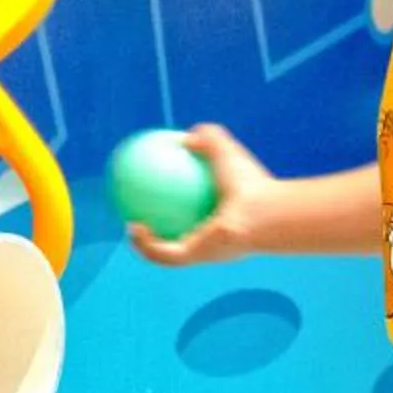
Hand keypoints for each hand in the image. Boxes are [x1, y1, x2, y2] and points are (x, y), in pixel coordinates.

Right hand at [126, 126, 278, 265]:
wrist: (263, 213)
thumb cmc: (251, 183)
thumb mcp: (227, 150)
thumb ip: (210, 137)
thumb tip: (189, 135)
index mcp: (222, 219)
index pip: (196, 216)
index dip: (176, 209)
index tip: (158, 196)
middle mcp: (213, 240)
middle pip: (181, 240)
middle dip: (159, 235)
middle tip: (139, 215)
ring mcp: (203, 252)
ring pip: (167, 255)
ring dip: (146, 246)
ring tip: (129, 227)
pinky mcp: (193, 257)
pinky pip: (162, 253)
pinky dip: (145, 243)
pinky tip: (133, 226)